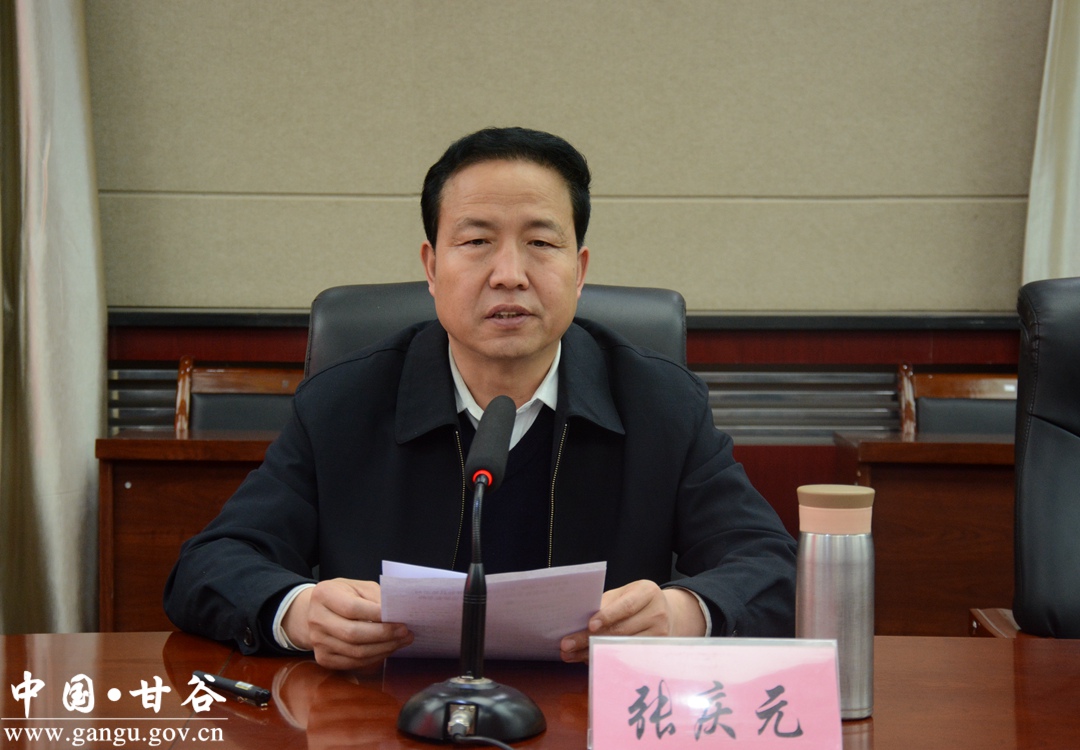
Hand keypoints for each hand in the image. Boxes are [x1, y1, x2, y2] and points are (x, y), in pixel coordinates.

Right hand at [282, 578, 413, 669]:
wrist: (319, 611)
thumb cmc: (345, 595)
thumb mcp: (359, 587)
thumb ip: (376, 598)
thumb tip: (398, 613)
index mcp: (324, 594)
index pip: (352, 608)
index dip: (376, 615)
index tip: (399, 617)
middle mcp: (316, 619)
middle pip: (353, 633)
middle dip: (384, 634)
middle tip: (405, 631)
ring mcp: (318, 641)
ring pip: (355, 652)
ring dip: (383, 648)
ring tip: (402, 640)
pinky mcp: (323, 658)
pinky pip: (353, 663)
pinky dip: (375, 657)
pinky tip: (388, 648)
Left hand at [559, 580, 706, 662]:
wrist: (665, 612)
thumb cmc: (636, 601)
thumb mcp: (624, 593)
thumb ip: (606, 604)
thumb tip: (579, 621)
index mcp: (648, 593)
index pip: (627, 606)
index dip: (608, 616)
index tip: (589, 625)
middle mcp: (658, 614)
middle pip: (621, 630)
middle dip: (590, 638)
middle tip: (567, 645)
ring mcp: (660, 635)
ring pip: (621, 646)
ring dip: (592, 651)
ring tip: (571, 654)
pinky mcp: (655, 652)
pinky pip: (626, 656)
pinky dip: (604, 658)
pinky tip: (588, 659)